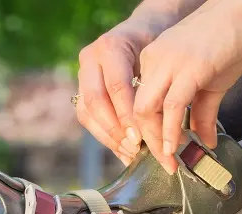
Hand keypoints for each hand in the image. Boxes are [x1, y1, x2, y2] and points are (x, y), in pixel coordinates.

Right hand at [76, 20, 158, 165]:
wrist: (144, 32)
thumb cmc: (157, 48)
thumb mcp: (160, 61)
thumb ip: (154, 88)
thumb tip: (160, 128)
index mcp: (110, 47)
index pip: (116, 86)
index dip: (127, 115)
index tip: (140, 137)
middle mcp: (90, 58)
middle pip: (95, 101)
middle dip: (115, 129)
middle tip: (134, 148)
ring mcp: (82, 74)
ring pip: (86, 112)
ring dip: (107, 137)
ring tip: (129, 153)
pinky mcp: (81, 90)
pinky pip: (86, 117)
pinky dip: (104, 136)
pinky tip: (122, 150)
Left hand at [133, 0, 241, 173]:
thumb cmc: (228, 41)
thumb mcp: (211, 83)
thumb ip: (203, 113)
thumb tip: (204, 140)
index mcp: (153, 64)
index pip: (138, 105)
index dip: (145, 135)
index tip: (157, 156)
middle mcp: (153, 62)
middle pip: (136, 112)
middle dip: (146, 144)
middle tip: (163, 165)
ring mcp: (168, 63)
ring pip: (146, 110)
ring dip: (156, 141)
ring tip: (168, 161)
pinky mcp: (188, 67)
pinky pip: (171, 105)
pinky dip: (170, 130)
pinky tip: (175, 146)